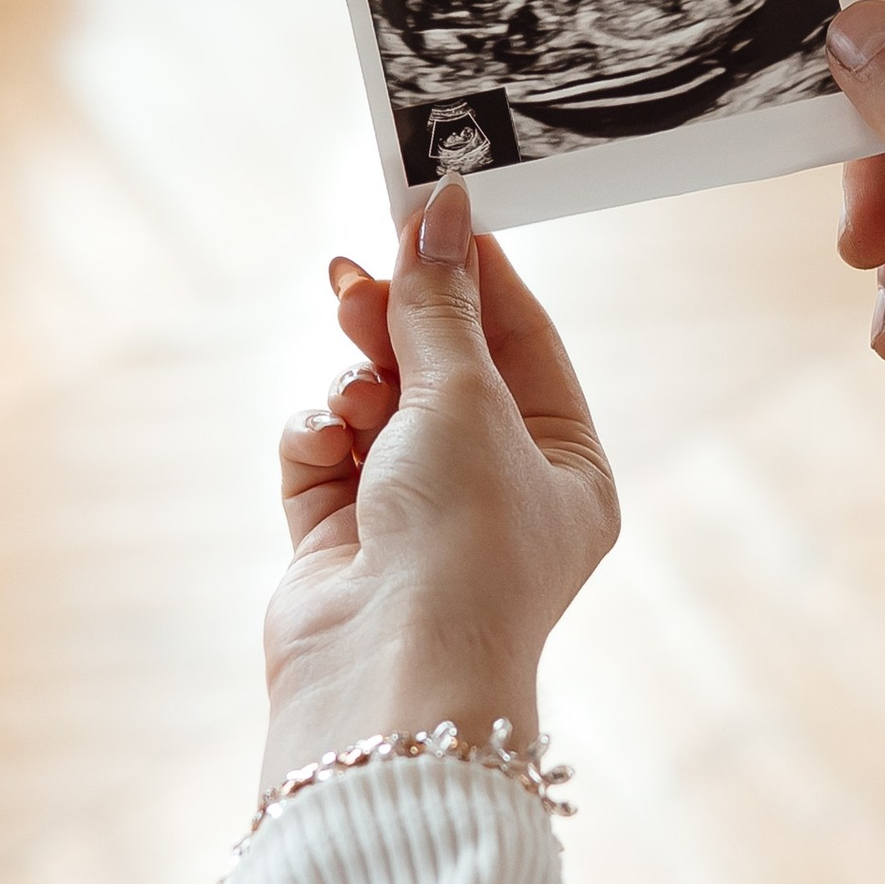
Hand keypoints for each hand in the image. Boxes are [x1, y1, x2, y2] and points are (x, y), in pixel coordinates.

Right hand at [263, 180, 617, 788]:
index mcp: (567, 468)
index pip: (525, 342)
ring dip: (357, 381)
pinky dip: (317, 436)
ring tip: (351, 385)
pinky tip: (322, 439)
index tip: (429, 209)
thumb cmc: (462, 543)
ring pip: (375, 404)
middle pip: (443, 368)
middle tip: (355, 275)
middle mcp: (496, 492)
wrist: (387, 675)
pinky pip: (323, 453)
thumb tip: (439, 208)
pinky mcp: (341, 540)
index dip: (477, 272)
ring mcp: (415, 517)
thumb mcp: (463, 398)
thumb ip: (440, 302)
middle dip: (399, 320)